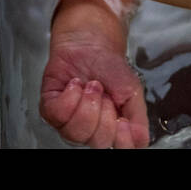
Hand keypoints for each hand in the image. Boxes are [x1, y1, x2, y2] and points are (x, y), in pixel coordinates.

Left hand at [40, 0, 148, 147]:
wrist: (92, 42)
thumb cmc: (110, 66)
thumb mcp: (132, 90)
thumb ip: (138, 117)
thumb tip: (140, 141)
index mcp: (112, 128)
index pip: (118, 147)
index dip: (120, 138)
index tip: (122, 121)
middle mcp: (90, 129)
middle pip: (96, 141)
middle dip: (104, 113)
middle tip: (105, 93)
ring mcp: (68, 121)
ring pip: (74, 132)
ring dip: (86, 104)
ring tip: (91, 86)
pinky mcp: (50, 108)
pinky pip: (57, 115)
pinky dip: (69, 97)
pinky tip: (75, 85)